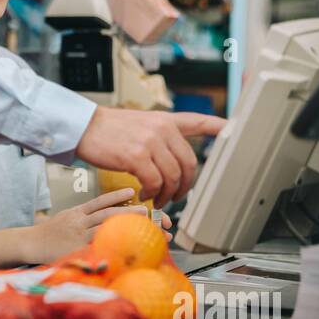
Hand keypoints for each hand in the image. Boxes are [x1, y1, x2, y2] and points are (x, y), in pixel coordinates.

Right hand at [28, 188, 147, 262]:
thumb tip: (102, 218)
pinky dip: (112, 247)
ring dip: (127, 227)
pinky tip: (126, 249)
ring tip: (145, 226)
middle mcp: (79, 222)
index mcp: (77, 212)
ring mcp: (78, 236)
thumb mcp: (65, 218)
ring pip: (106, 229)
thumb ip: (82, 217)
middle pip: (108, 215)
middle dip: (129, 213)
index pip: (99, 202)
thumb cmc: (48, 233)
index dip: (116, 196)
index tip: (132, 192)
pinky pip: (97, 247)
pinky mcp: (77, 250)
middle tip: (148, 211)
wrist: (29, 243)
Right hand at [74, 107, 225, 205]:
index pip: (199, 122)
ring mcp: (150, 141)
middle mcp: (162, 129)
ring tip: (156, 198)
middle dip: (184, 186)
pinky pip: (154, 182)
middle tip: (175, 196)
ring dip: (167, 194)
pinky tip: (143, 194)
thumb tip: (173, 160)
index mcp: (165, 120)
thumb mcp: (140, 124)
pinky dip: (151, 193)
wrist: (84, 127)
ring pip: (172, 176)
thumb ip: (159, 137)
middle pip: (188, 163)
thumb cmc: (109, 130)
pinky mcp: (136, 155)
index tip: (234, 130)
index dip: (220, 127)